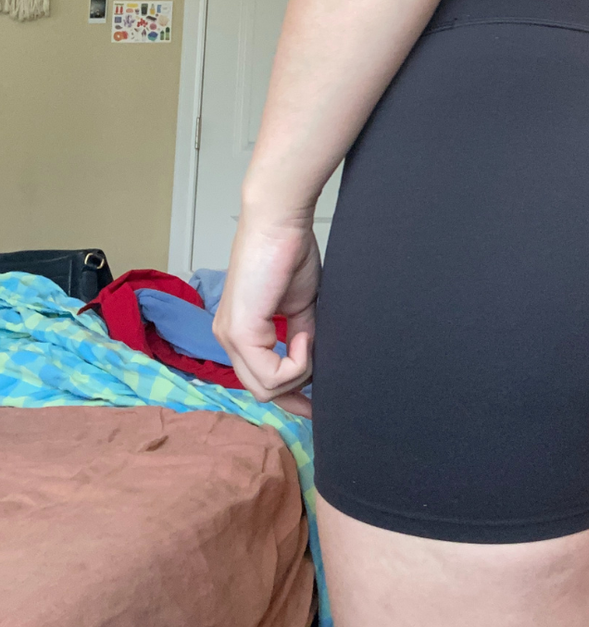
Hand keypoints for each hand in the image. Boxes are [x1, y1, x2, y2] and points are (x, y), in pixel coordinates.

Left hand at [213, 213, 320, 416]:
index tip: (315, 403)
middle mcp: (228, 339)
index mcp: (240, 332)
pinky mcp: (241, 332)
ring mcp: (231, 337)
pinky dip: (297, 362)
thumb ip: (302, 337)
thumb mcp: (301, 307)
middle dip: (296, 395)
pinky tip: (305, 336)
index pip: (259, 382)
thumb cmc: (290, 254)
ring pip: (266, 389)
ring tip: (310, 338)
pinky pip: (272, 374)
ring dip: (299, 372)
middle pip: (262, 392)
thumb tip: (316, 366)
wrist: (281, 223)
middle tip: (321, 389)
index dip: (289, 397)